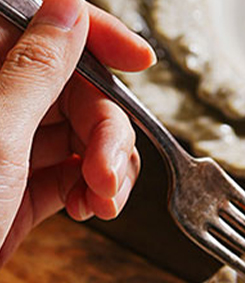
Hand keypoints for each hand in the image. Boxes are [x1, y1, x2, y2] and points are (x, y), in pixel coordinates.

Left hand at [0, 0, 154, 264]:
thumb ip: (37, 68)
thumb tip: (69, 10)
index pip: (44, 25)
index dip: (95, 35)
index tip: (139, 59)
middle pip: (78, 91)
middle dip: (108, 133)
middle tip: (109, 173)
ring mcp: (11, 146)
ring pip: (85, 135)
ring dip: (109, 169)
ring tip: (103, 201)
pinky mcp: (24, 187)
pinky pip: (77, 174)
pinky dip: (95, 192)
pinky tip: (89, 208)